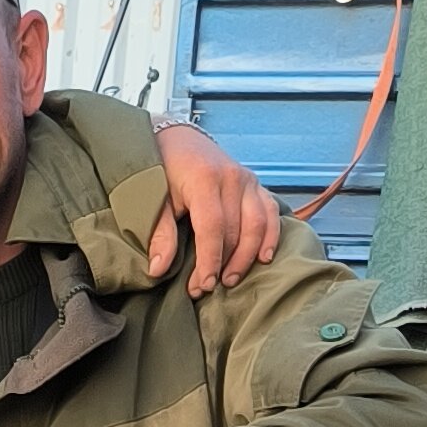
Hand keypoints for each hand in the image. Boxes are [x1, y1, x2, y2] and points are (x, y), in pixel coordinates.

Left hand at [149, 121, 280, 298]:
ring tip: (231, 279)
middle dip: (222, 265)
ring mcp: (247, 180)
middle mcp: (232, 178)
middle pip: (235, 231)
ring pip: (258, 225)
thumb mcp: (155, 198)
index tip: (201, 286)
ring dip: (247, 256)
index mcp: (204, 180)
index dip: (209, 261)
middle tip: (206, 288)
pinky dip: (271, 236)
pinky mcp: (255, 184)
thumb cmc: (164, 169)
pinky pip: (271, 211)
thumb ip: (159, 233)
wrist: (178, 139)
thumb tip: (158, 269)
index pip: (213, 228)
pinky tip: (264, 257)